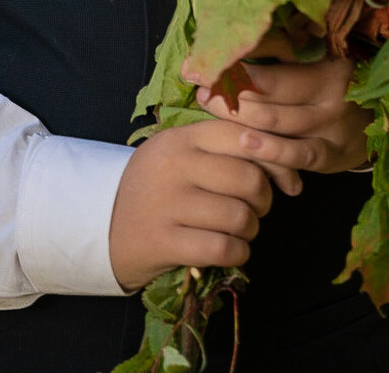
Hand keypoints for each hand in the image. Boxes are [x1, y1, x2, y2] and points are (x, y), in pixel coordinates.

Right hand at [108, 119, 280, 290]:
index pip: (242, 136)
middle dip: (264, 200)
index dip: (274, 159)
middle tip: (255, 208)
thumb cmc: (155, 185)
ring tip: (240, 229)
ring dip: (251, 230)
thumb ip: (223, 149)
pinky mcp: (165, 242)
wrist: (102, 223)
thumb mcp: (180, 153)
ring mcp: (168, 204)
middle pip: (248, 179)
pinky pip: (223, 248)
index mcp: (181, 138)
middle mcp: (175, 166)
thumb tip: (286, 166)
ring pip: (239, 216)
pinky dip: (238, 253)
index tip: (285, 179)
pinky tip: (231, 249)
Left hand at [185, 34, 371, 193]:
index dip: (234, 56)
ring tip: (206, 105)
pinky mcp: (333, 154)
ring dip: (235, 115)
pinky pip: (297, 155)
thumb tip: (223, 37)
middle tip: (198, 84)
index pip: (272, 51)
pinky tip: (244, 144)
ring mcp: (334, 123)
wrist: (375, 119)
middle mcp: (332, 88)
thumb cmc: (331, 81)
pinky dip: (269, 151)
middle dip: (227, 87)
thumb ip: (277, 48)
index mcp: (326, 55)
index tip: (200, 58)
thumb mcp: (315, 57)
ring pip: (275, 121)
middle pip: (269, 88)